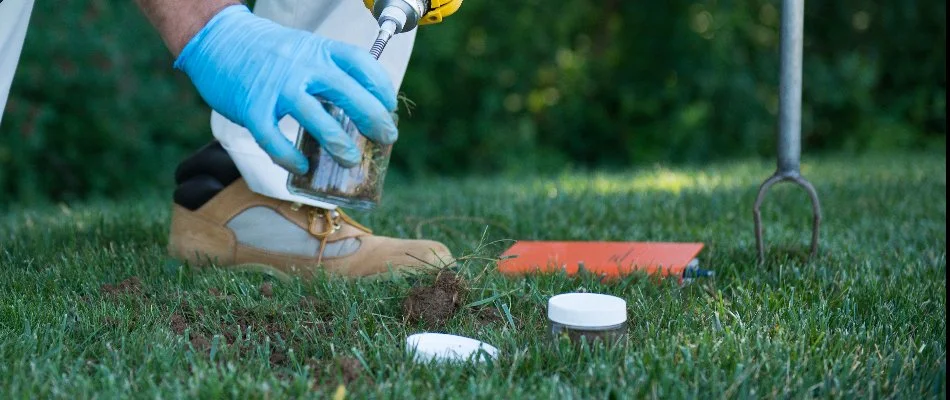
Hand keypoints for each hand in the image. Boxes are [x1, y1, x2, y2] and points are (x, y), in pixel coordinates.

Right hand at [174, 5, 397, 172]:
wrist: (218, 40)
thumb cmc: (269, 52)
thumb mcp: (306, 50)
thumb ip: (330, 73)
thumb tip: (363, 108)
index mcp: (319, 50)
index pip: (361, 63)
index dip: (381, 85)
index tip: (389, 105)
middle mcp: (301, 67)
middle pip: (347, 91)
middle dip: (372, 118)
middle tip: (386, 137)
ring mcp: (277, 88)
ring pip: (316, 118)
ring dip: (338, 143)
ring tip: (352, 161)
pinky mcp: (251, 109)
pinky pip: (274, 140)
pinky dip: (290, 157)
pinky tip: (303, 167)